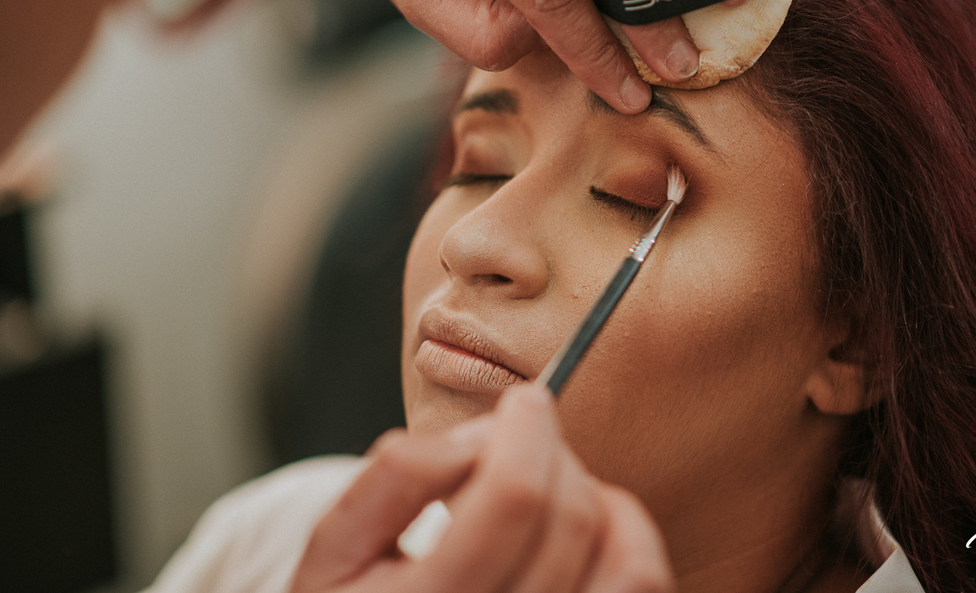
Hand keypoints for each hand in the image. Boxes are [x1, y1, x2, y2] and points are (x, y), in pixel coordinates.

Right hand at [288, 385, 673, 592]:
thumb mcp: (335, 544)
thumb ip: (396, 477)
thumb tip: (477, 438)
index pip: (514, 498)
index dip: (527, 431)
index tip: (523, 401)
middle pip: (568, 514)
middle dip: (549, 453)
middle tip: (517, 441)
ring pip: (615, 546)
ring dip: (584, 489)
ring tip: (537, 482)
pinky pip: (640, 580)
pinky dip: (624, 529)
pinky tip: (580, 516)